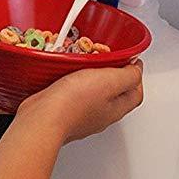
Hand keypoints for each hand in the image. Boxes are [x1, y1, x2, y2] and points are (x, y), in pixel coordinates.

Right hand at [16, 62, 143, 143]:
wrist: (43, 117)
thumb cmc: (74, 101)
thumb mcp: (110, 81)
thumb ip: (128, 75)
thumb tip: (136, 70)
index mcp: (116, 109)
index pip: (135, 94)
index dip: (136, 76)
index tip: (131, 61)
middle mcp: (100, 116)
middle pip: (115, 96)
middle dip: (115, 78)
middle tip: (110, 62)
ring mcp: (80, 116)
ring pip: (93, 97)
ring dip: (93, 81)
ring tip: (86, 66)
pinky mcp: (61, 113)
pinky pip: (72, 97)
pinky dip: (73, 86)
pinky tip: (64, 77)